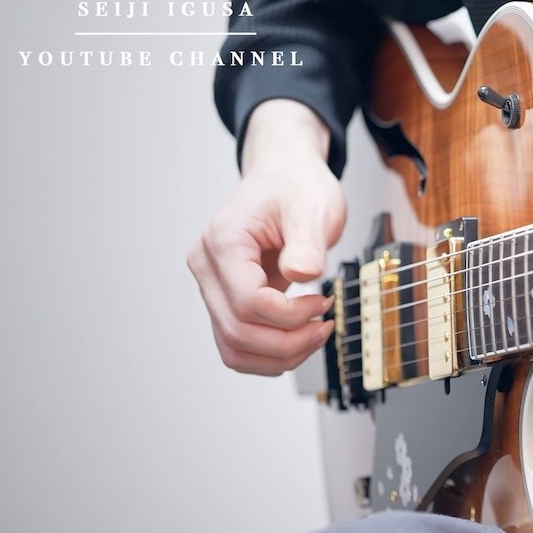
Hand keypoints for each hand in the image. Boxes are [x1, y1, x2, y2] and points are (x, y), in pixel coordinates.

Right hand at [187, 99, 346, 375]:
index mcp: (223, 241)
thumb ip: (306, 243)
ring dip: (278, 355)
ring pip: (233, 347)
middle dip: (289, 342)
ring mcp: (213, 286)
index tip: (323, 302)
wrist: (284, 177)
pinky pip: (236, 344)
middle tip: (325, 327)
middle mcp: (208, 267)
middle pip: (238, 331)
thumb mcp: (311, 207)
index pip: (248, 301)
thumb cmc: (294, 187)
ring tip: (314, 336)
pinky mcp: (225, 300)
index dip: (290, 315)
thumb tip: (303, 275)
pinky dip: (268, 354)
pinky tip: (297, 340)